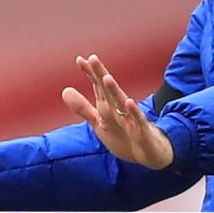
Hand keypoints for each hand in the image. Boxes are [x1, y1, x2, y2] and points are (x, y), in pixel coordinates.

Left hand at [60, 55, 175, 169]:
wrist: (148, 154)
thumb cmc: (124, 135)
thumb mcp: (99, 122)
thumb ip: (82, 107)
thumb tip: (65, 91)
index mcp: (108, 106)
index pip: (98, 86)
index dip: (90, 73)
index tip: (79, 59)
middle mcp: (119, 108)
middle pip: (108, 89)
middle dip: (100, 75)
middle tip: (92, 58)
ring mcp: (131, 118)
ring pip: (121, 102)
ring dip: (114, 90)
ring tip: (106, 77)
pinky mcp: (142, 130)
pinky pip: (138, 119)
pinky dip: (134, 111)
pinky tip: (129, 102)